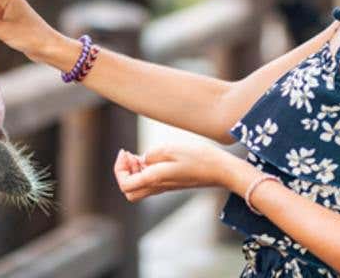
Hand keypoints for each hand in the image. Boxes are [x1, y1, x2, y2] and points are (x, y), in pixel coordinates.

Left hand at [113, 144, 231, 201]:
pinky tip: (151, 157)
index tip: (125, 152)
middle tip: (129, 156)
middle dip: (123, 173)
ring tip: (139, 154)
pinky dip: (144, 171)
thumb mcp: (170, 149)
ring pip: (138, 188)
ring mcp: (165, 187)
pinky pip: (150, 182)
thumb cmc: (198, 158)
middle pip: (129, 191)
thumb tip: (143, 159)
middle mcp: (158, 187)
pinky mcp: (171, 183)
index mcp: (155, 179)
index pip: (125, 184)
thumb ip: (151, 155)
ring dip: (133, 172)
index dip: (119, 169)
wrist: (220, 170)